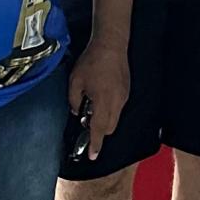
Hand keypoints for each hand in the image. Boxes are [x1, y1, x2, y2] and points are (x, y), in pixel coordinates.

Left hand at [68, 39, 129, 160]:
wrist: (111, 44)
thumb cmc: (91, 61)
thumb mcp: (75, 81)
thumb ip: (74, 101)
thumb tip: (77, 112)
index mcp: (103, 102)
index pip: (98, 129)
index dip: (95, 144)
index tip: (92, 156)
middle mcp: (116, 103)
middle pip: (109, 128)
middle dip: (98, 131)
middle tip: (85, 119)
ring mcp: (123, 97)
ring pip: (115, 119)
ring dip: (104, 120)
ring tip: (91, 105)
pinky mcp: (126, 91)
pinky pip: (118, 108)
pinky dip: (109, 110)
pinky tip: (99, 95)